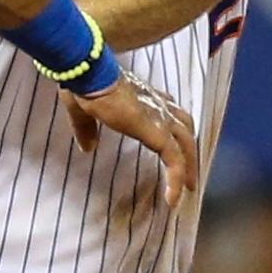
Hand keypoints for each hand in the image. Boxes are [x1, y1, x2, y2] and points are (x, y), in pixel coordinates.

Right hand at [62, 72, 203, 204]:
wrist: (89, 73)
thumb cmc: (83, 83)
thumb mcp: (81, 111)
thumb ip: (86, 129)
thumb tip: (87, 147)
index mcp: (142, 95)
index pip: (167, 108)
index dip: (173, 124)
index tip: (173, 140)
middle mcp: (157, 103)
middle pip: (184, 128)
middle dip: (189, 150)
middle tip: (189, 173)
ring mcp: (160, 117)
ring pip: (185, 145)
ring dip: (188, 168)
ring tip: (188, 190)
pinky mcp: (156, 131)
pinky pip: (174, 160)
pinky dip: (176, 180)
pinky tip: (172, 199)